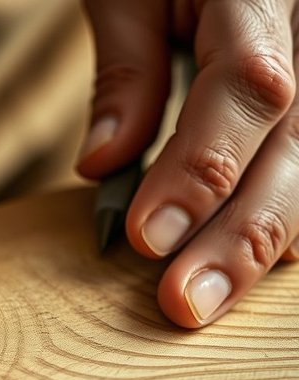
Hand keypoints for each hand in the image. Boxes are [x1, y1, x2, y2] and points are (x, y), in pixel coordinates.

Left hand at [78, 0, 298, 326]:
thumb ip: (126, 71)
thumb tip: (104, 164)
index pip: (249, 90)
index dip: (202, 170)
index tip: (149, 237)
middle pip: (298, 144)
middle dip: (241, 234)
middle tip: (186, 303)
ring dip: (265, 241)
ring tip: (210, 299)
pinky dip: (290, 214)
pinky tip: (258, 263)